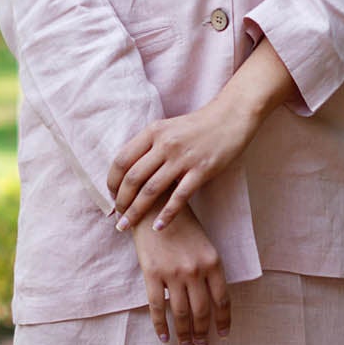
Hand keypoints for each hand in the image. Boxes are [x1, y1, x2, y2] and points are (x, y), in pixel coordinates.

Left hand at [108, 99, 257, 234]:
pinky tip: (158, 227)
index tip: (112, 197)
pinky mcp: (201, 171)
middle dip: (121, 201)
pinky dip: (167, 215)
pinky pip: (179, 197)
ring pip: (151, 190)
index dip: (112, 182)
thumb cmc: (198, 126)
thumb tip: (128, 171)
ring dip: (136, 212)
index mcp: (153, 131)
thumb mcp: (168, 128)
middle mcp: (165, 144)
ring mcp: (183, 158)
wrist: (231, 117)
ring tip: (127, 226)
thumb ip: (149, 146)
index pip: (122, 160)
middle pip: (133, 178)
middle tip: (118, 217)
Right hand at [131, 197, 230, 344]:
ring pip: (181, 313)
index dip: (223, 320)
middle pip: (202, 311)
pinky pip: (157, 307)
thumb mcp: (203, 245)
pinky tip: (163, 337)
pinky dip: (160, 326)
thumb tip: (210, 300)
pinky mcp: (152, 274)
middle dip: (202, 332)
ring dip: (184, 334)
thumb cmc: (181, 225)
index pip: (222, 300)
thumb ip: (208, 270)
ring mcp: (173, 273)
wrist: (154, 206)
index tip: (223, 334)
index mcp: (213, 262)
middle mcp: (195, 270)